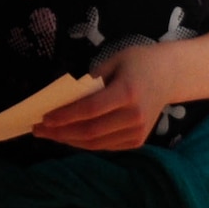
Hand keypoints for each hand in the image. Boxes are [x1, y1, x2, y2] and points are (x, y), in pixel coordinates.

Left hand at [30, 47, 177, 150]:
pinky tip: (68, 136)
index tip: (43, 117)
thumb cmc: (139, 62)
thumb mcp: (113, 61)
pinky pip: (105, 146)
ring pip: (95, 144)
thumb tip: (63, 100)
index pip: (90, 110)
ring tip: (49, 134)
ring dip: (68, 140)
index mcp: (128, 93)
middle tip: (38, 130)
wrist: (170, 75)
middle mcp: (134, 117)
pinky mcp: (137, 142)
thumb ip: (90, 81)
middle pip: (90, 132)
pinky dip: (84, 143)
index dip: (65, 116)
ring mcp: (138, 133)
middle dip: (60, 132)